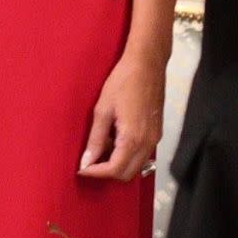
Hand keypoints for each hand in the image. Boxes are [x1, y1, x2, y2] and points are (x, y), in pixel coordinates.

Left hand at [78, 53, 164, 181]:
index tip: (81, 168)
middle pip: (127, 174)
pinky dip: (127, 155)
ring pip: (136, 166)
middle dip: (107, 172)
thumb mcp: (103, 109)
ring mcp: (154, 139)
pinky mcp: (157, 133)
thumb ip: (95, 138)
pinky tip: (115, 139)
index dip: (95, 172)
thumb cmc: (123, 81)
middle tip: (89, 161)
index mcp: (133, 139)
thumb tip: (86, 161)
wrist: (147, 64)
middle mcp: (147, 144)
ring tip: (100, 148)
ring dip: (118, 164)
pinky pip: (142, 155)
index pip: (114, 170)